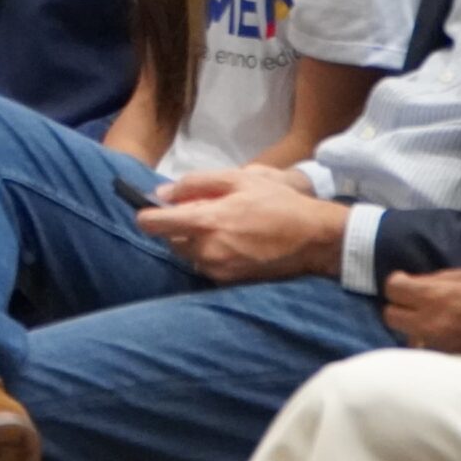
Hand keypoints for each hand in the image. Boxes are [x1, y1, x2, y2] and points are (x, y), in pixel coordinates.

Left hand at [133, 167, 348, 283]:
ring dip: (194, 240)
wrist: (314, 239)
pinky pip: (205, 265)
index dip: (146, 215)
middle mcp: (205, 250)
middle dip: (178, 226)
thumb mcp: (239, 179)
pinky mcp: (228, 282)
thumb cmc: (278, 203)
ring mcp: (217, 269)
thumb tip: (162, 193)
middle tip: (205, 211)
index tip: (149, 210)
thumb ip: (195, 183)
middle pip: (170, 239)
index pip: (154, 224)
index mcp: (205, 222)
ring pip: (187, 253)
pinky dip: (210, 254)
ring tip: (224, 226)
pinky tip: (234, 242)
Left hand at [383, 269, 460, 362]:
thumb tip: (421, 283)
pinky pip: (430, 352)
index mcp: (435, 297)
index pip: (393, 289)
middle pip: (390, 316)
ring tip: (434, 320)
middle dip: (400, 307)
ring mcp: (440, 347)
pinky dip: (433, 343)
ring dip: (415, 328)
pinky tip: (449, 335)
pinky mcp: (453, 362)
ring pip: (408, 338)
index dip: (398, 283)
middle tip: (417, 302)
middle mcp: (431, 324)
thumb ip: (442, 279)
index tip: (407, 282)